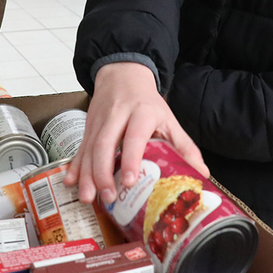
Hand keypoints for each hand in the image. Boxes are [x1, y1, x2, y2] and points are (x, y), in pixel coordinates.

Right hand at [64, 62, 208, 204]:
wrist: (122, 75)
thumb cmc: (148, 103)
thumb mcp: (169, 120)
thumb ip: (185, 147)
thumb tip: (202, 175)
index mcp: (142, 113)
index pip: (134, 136)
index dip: (130, 158)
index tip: (129, 181)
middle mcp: (117, 116)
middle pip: (105, 144)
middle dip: (103, 173)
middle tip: (108, 197)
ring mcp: (99, 121)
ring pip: (89, 148)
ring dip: (86, 174)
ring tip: (87, 197)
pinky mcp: (88, 126)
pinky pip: (80, 148)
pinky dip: (74, 166)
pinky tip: (70, 181)